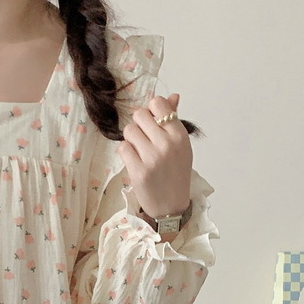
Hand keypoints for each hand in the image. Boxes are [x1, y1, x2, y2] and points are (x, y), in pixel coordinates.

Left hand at [116, 93, 192, 218]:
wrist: (171, 207)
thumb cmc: (176, 174)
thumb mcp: (181, 146)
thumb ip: (173, 120)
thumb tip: (172, 96)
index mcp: (179, 135)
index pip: (158, 103)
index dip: (151, 110)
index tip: (152, 123)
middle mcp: (166, 144)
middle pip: (140, 115)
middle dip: (138, 124)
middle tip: (143, 138)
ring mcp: (151, 158)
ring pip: (129, 130)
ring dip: (131, 139)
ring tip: (138, 150)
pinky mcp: (138, 171)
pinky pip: (122, 148)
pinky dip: (125, 152)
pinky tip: (133, 160)